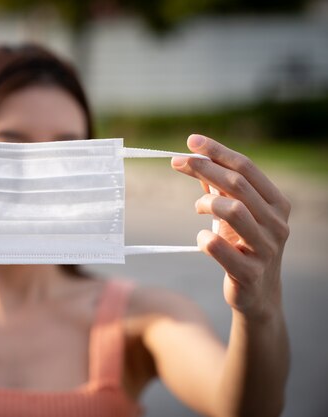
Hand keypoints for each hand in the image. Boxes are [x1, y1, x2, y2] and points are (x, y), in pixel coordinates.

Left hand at [172, 134, 290, 318]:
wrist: (257, 295)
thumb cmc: (243, 246)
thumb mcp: (235, 213)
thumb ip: (217, 186)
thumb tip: (192, 154)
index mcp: (276, 204)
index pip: (247, 168)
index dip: (218, 151)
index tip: (191, 141)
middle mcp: (277, 223)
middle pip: (238, 185)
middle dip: (204, 168)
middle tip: (176, 161)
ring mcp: (266, 249)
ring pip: (234, 211)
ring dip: (207, 202)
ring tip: (198, 206)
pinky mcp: (249, 273)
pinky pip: (219, 248)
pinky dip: (205, 238)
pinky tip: (203, 238)